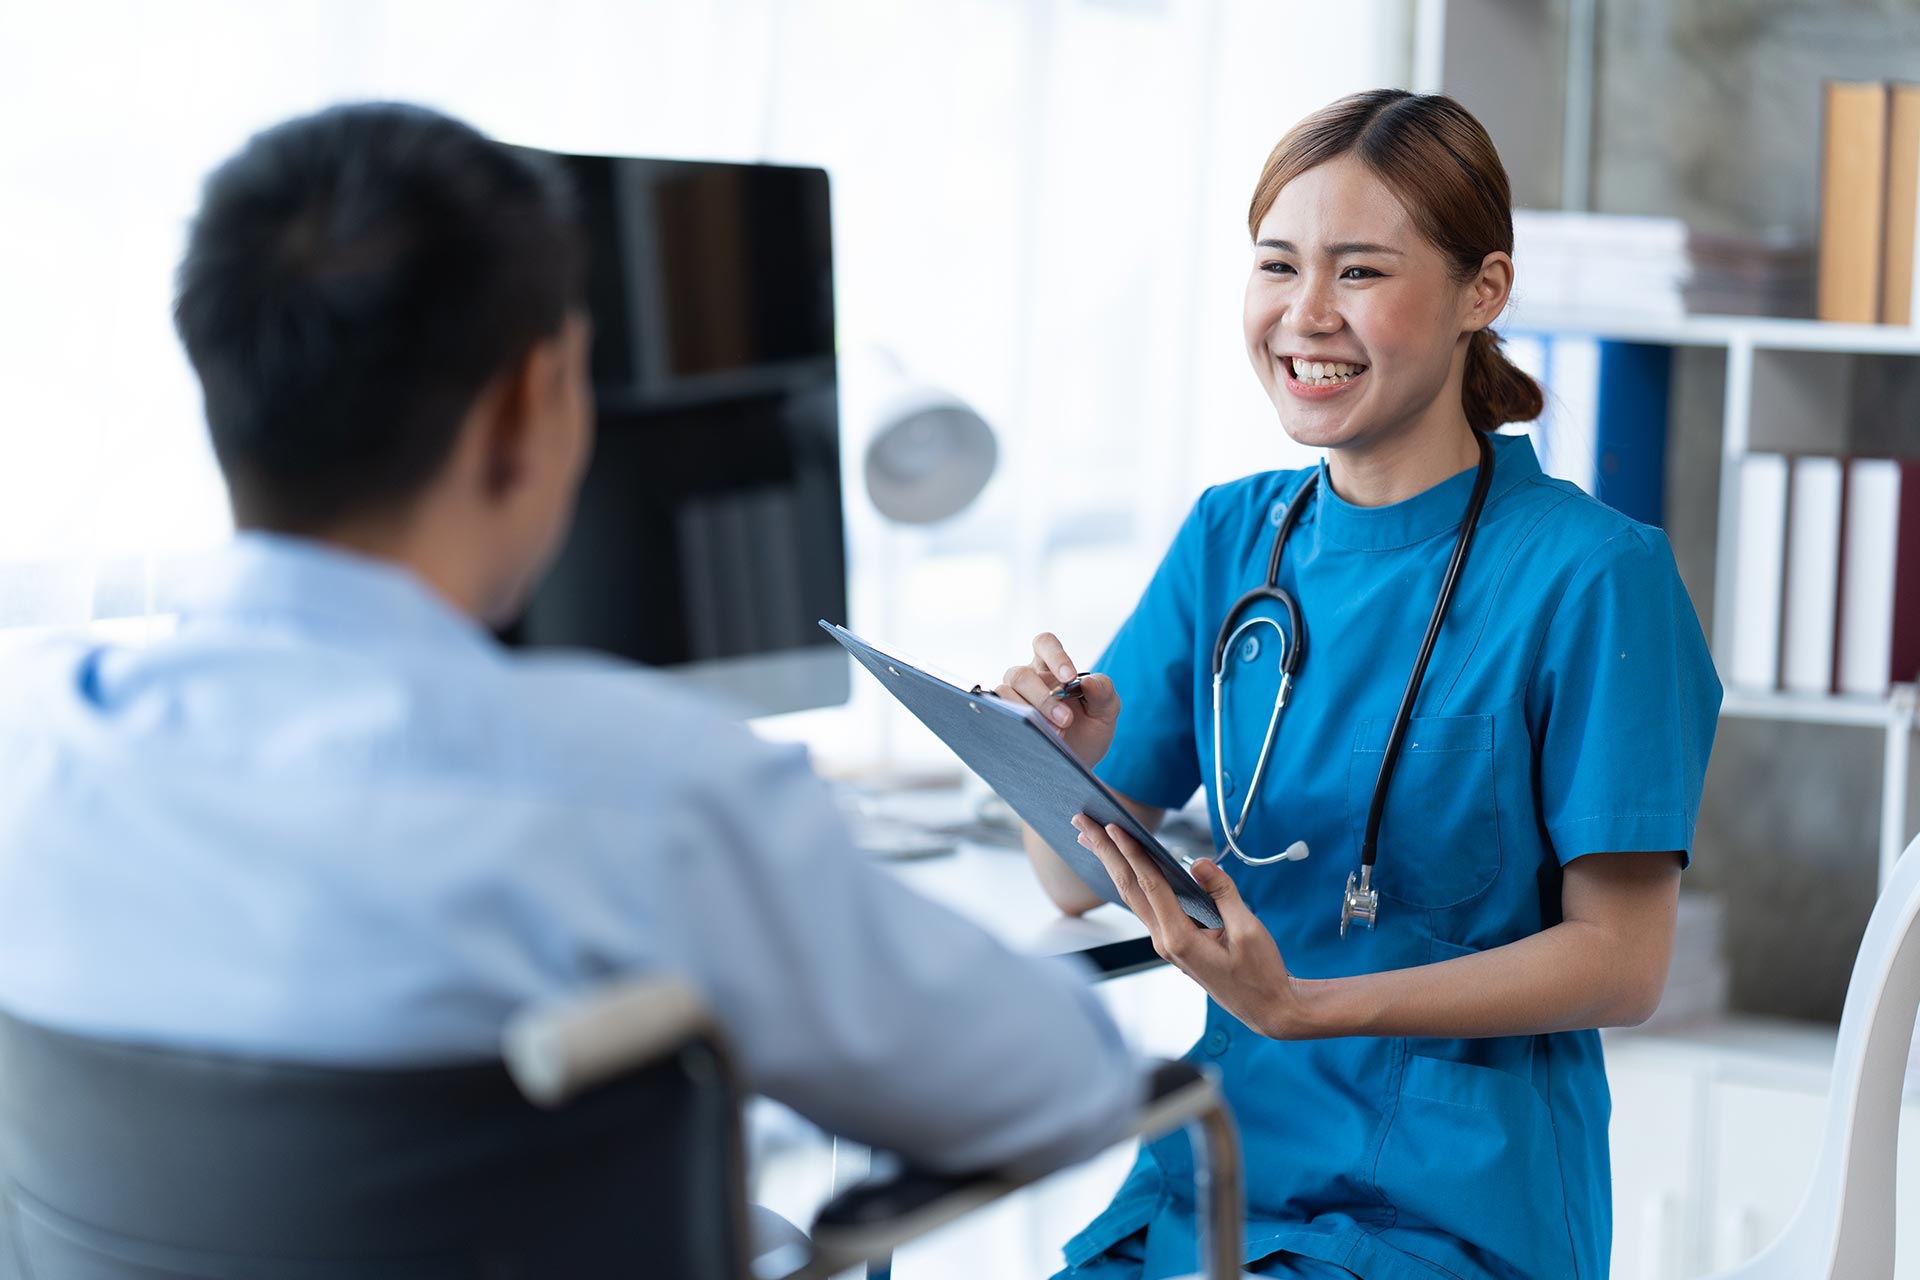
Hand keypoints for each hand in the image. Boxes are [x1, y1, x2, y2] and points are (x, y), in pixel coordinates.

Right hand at [995, 632, 1120, 767]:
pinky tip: (1034, 737)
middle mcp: (1028, 678)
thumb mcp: (1107, 711)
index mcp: (1051, 666)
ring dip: (1030, 713)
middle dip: (1045, 698)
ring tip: (1056, 735)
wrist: (1078, 763)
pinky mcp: (1004, 720)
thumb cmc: (1090, 729)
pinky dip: (1015, 724)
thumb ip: (1104, 692)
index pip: (1045, 644)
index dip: (1055, 656)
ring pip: (1006, 693)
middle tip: (1066, 720)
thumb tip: (1088, 681)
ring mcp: (1011, 699)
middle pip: (1022, 674)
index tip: (1070, 677)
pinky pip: (997, 714)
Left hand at [1072, 815, 1310, 1039]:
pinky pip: (1146, 903)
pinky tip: (1122, 865)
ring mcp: (1165, 943)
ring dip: (1111, 863)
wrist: (1266, 1008)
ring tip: (1091, 836)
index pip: (1149, 885)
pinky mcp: (1173, 941)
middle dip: (1104, 851)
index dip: (1131, 852)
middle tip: (1083, 821)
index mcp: (1180, 939)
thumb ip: (1223, 893)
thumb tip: (1200, 863)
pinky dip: (1131, 878)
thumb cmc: (1260, 974)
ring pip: (1132, 895)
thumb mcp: (1248, 930)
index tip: (1113, 827)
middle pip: (1128, 887)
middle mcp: (1165, 941)